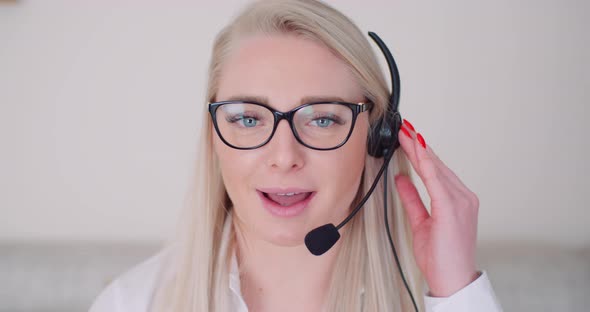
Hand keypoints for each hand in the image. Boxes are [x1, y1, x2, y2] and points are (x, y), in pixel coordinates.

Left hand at [394, 119, 480, 296]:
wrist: (453, 280)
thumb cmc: (442, 257)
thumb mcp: (420, 222)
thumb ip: (412, 199)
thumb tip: (401, 180)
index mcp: (457, 201)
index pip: (435, 170)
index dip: (421, 153)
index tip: (408, 138)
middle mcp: (463, 198)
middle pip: (436, 165)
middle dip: (418, 145)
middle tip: (404, 128)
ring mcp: (461, 202)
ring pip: (436, 168)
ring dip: (420, 150)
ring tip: (406, 133)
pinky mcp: (452, 208)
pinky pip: (436, 181)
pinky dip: (426, 164)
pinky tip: (417, 151)